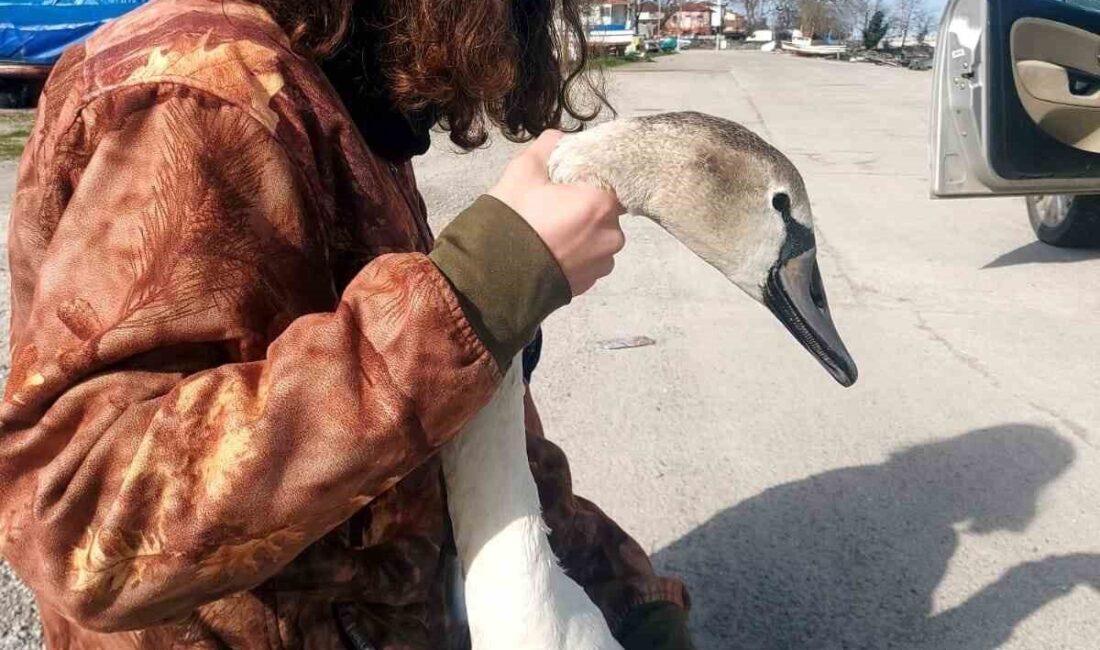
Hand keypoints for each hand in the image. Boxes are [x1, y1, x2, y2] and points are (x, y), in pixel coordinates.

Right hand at [489, 130, 624, 296]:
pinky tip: (551, 253)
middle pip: (606, 213)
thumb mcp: (524, 171)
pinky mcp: (590, 284)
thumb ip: (548, 147)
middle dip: (585, 209)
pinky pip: (589, 262)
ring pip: (599, 240)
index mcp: (601, 203)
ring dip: (582, 235)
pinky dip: (576, 256)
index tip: (571, 184)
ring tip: (551, 235)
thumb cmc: (514, 219)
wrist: (496, 275)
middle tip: (555, 209)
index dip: (591, 182)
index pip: (611, 183)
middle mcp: (611, 235)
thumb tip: (560, 139)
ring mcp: (602, 263)